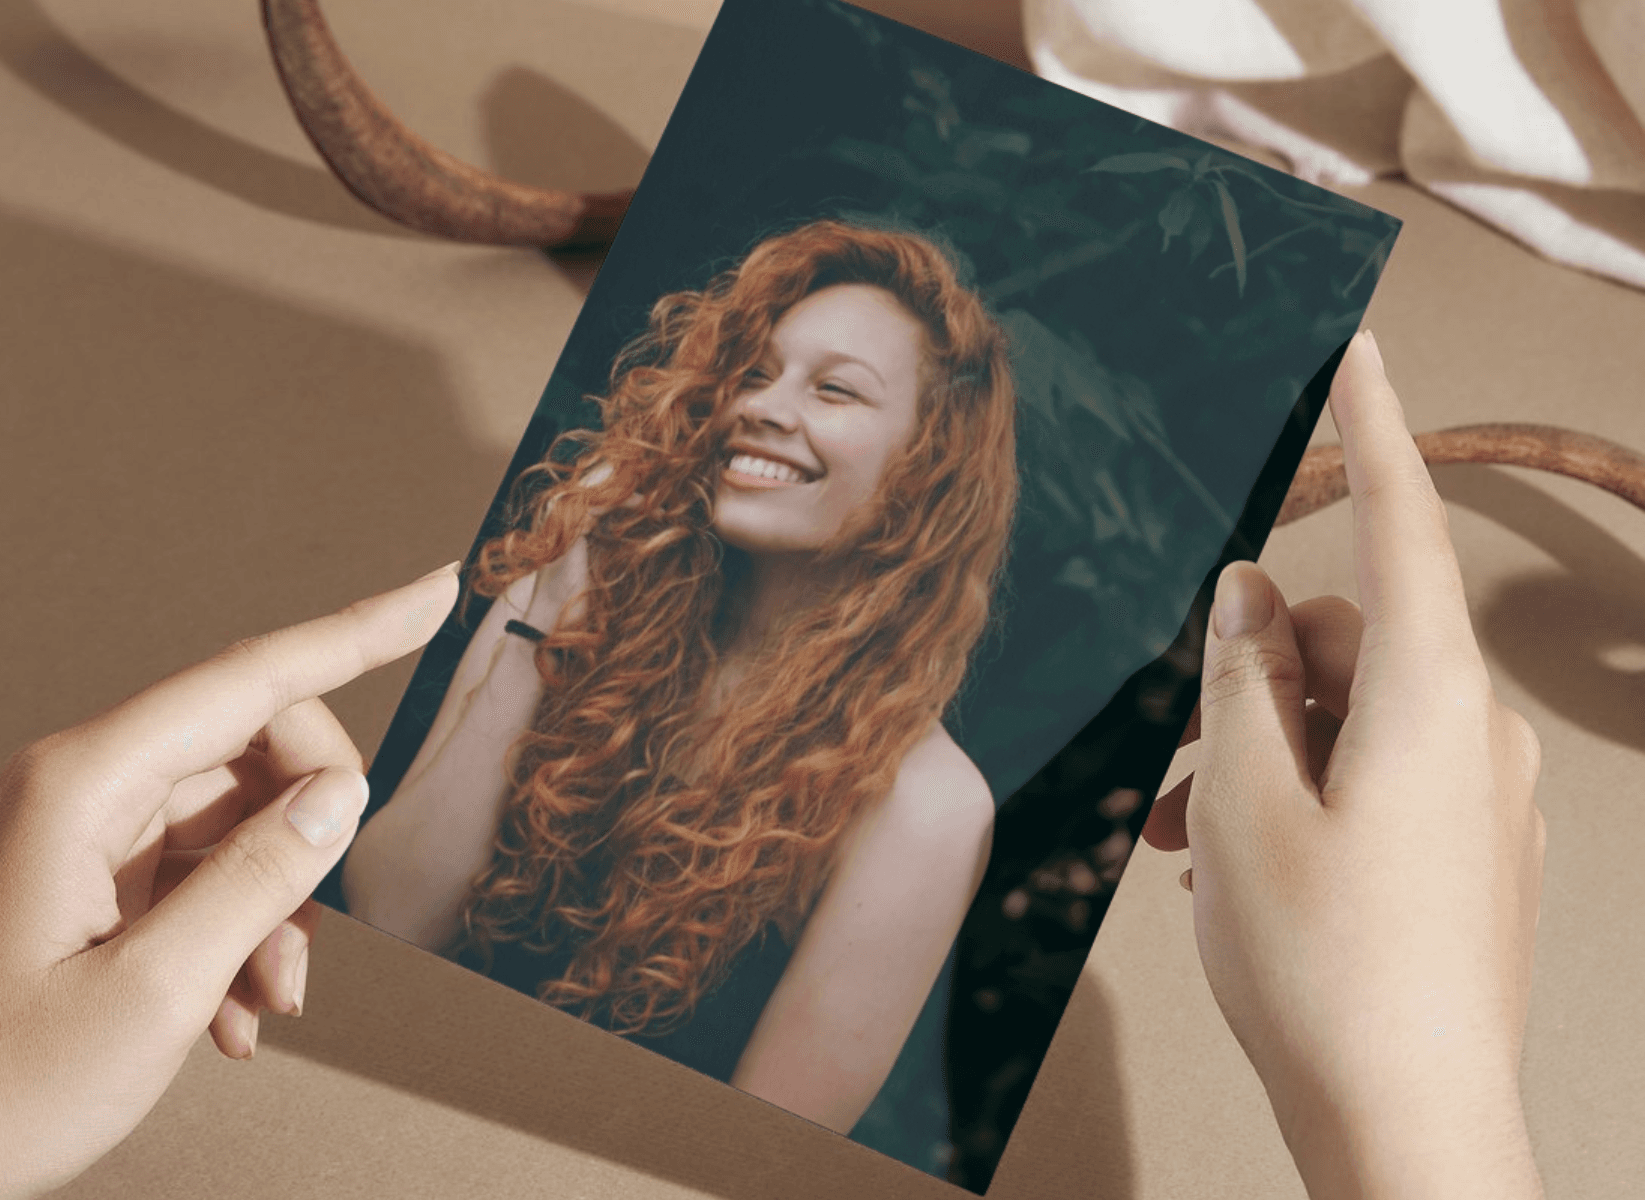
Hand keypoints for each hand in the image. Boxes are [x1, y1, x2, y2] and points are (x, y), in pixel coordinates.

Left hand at [0, 563, 460, 1199]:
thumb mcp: (155, 992)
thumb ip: (259, 879)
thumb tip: (341, 794)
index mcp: (84, 785)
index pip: (251, 678)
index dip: (356, 634)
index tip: (434, 593)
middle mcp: (82, 788)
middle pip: (253, 752)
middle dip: (309, 834)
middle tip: (315, 932)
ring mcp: (82, 833)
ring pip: (236, 822)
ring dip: (274, 908)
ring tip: (267, 1002)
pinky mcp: (88, 881)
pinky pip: (200, 873)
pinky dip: (237, 937)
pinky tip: (232, 1018)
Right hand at [1142, 332, 1545, 1198]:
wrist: (1406, 1123)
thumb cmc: (1324, 966)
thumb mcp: (1244, 800)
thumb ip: (1241, 680)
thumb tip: (1246, 598)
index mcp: (1431, 700)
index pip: (1401, 525)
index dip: (1374, 431)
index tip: (1362, 354)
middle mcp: (1476, 736)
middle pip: (1349, 642)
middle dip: (1254, 679)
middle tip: (1179, 761)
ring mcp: (1482, 802)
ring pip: (1351, 721)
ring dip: (1260, 754)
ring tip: (1184, 837)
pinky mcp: (1470, 856)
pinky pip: (1378, 782)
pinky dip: (1301, 798)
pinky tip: (1234, 863)